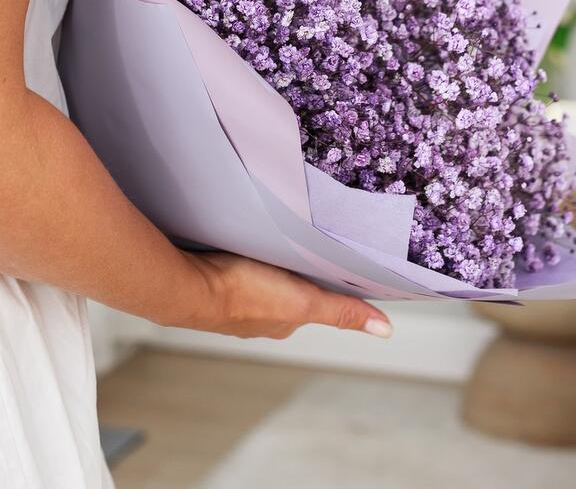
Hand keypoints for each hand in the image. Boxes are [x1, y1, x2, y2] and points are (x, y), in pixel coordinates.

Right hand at [183, 251, 393, 339]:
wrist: (190, 285)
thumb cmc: (244, 294)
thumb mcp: (306, 301)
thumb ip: (342, 311)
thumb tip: (384, 330)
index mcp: (283, 322)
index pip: (311, 304)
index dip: (321, 285)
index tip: (327, 265)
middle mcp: (259, 316)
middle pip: (285, 292)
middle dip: (292, 273)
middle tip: (299, 247)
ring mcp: (233, 301)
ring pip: (259, 281)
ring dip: (265, 266)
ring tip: (270, 244)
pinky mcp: (213, 280)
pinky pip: (234, 270)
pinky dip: (241, 260)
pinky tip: (239, 247)